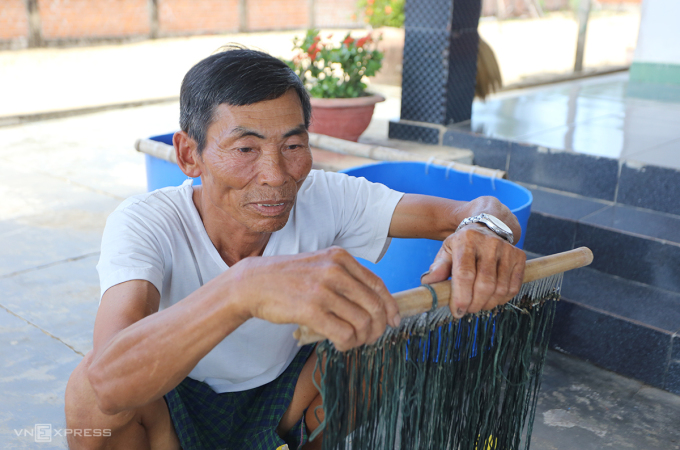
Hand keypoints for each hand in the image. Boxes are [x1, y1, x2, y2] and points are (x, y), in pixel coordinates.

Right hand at [229, 246, 399, 350]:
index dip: (390, 306)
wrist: (253, 283)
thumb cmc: (288, 277)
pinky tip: (341, 345)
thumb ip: (345, 277)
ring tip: (353, 342)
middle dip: (378, 327)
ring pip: (362, 322)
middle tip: (372, 338)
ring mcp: (323, 290)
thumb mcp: (320, 265)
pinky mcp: (311, 310)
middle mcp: (335, 271)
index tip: (394, 321)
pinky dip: (348, 345)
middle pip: (374, 306)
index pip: (377, 284)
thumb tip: (375, 303)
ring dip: (362, 338)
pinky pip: (343, 334)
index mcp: (340, 258)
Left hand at [420, 224, 525, 317]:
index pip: (465, 274)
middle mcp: (489, 243)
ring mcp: (507, 249)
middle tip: (468, 310)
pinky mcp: (519, 257)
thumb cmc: (464, 244)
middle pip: (484, 284)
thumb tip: (428, 284)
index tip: (457, 311)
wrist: (489, 226)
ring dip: (488, 303)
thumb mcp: (447, 250)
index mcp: (466, 240)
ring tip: (479, 305)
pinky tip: (493, 299)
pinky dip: (503, 299)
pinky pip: (513, 287)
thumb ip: (438, 268)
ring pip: (500, 288)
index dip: (461, 297)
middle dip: (475, 304)